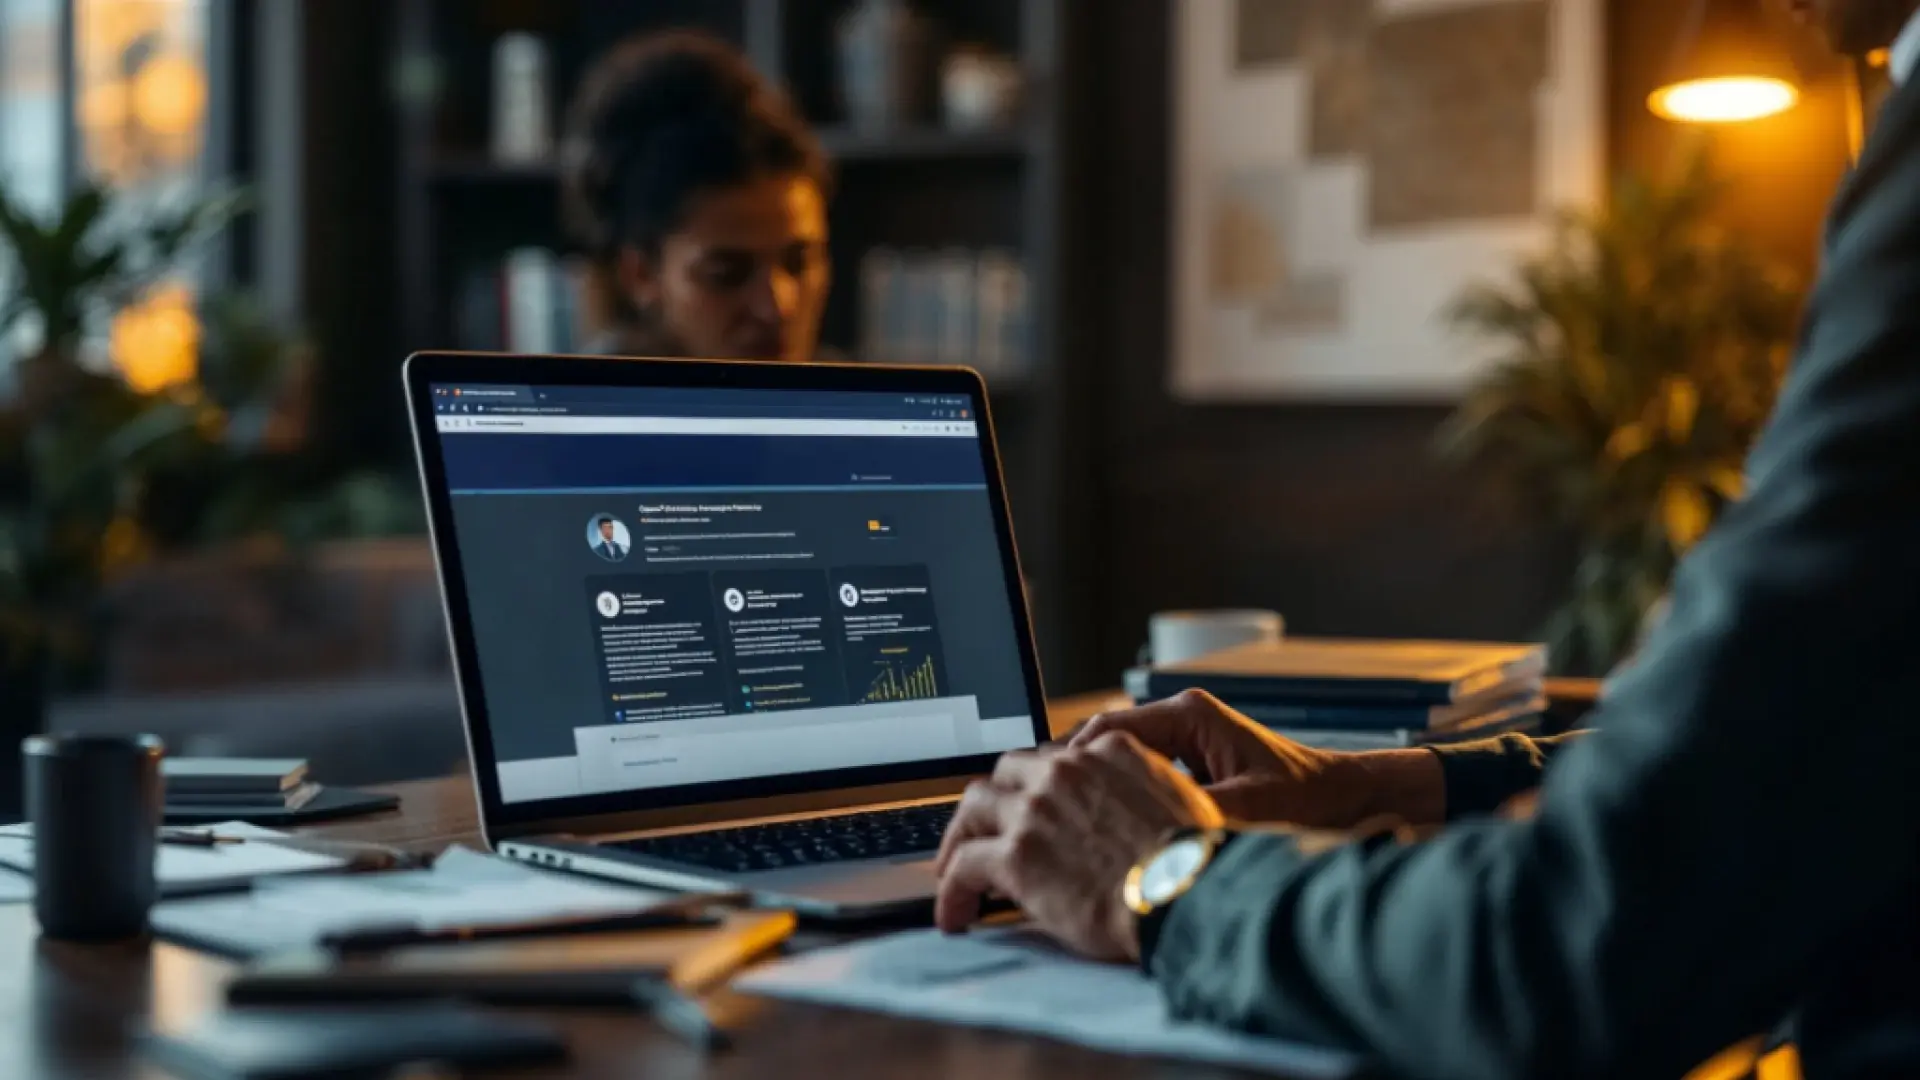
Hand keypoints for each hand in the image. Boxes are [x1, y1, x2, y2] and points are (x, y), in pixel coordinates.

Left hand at [933, 732, 1224, 961]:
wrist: (1191, 894)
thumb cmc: (1195, 863)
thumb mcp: (1177, 802)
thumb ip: (1136, 794)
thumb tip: (1113, 824)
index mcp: (1110, 752)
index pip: (1056, 758)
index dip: (1039, 786)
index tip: (1033, 808)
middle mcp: (1066, 771)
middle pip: (1007, 773)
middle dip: (994, 803)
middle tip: (986, 832)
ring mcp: (1036, 810)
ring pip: (974, 808)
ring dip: (960, 837)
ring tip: (954, 869)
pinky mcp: (1017, 854)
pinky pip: (964, 865)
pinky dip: (951, 890)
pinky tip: (954, 914)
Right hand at [1068, 691, 1445, 828]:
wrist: (1349, 800)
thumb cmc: (1307, 801)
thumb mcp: (1243, 812)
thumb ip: (1186, 815)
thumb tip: (1137, 833)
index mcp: (1188, 715)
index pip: (1104, 731)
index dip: (1069, 766)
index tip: (1043, 798)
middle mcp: (1180, 717)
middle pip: (1100, 741)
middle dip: (1070, 777)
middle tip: (1041, 814)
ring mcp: (1182, 734)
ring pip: (1113, 757)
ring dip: (1091, 787)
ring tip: (1062, 824)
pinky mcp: (1187, 756)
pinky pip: (1134, 770)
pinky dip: (1114, 794)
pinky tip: (1099, 828)